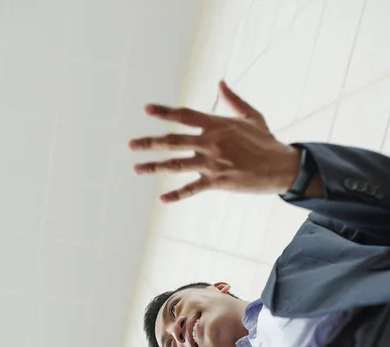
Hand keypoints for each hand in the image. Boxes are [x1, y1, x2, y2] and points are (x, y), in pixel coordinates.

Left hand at [129, 81, 299, 201]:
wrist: (281, 167)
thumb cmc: (267, 141)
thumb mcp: (252, 116)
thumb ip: (233, 100)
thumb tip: (221, 83)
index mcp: (217, 125)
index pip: (184, 116)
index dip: (164, 112)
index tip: (147, 110)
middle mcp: (211, 143)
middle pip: (173, 141)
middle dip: (150, 143)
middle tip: (131, 145)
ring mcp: (212, 163)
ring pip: (176, 165)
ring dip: (154, 166)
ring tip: (136, 168)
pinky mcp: (217, 182)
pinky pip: (192, 189)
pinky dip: (176, 195)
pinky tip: (162, 198)